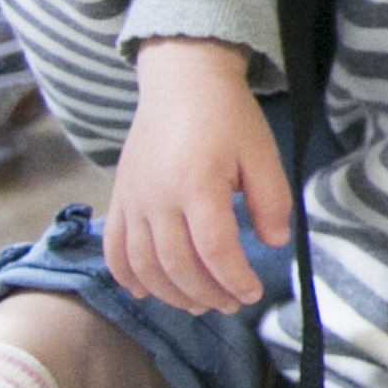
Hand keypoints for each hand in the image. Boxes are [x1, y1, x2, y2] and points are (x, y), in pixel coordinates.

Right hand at [104, 39, 294, 313]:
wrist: (181, 83)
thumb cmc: (227, 117)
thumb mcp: (261, 154)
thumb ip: (271, 200)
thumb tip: (274, 243)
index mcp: (197, 185)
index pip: (214, 250)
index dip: (234, 279)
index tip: (252, 292)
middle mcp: (157, 199)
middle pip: (177, 265)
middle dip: (207, 293)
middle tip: (232, 304)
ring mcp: (132, 201)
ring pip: (143, 265)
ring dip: (170, 293)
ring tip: (200, 304)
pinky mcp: (118, 199)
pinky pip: (113, 248)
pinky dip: (125, 275)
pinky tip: (145, 291)